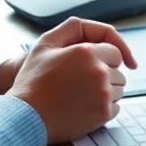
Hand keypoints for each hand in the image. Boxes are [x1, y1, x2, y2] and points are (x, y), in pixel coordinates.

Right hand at [8, 17, 137, 143]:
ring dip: (106, 91)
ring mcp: (102, 93)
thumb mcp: (45, 44)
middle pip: (119, 72)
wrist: (26, 115)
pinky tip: (84, 107)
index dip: (106, 57)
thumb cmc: (32, 81)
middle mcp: (98, 71)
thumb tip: (95, 34)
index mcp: (86, 52)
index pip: (115, 52)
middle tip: (83, 82)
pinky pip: (116, 108)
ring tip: (81, 95)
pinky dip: (104, 108)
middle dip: (106, 75)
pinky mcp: (102, 113)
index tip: (101, 65)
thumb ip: (72, 29)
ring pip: (119, 90)